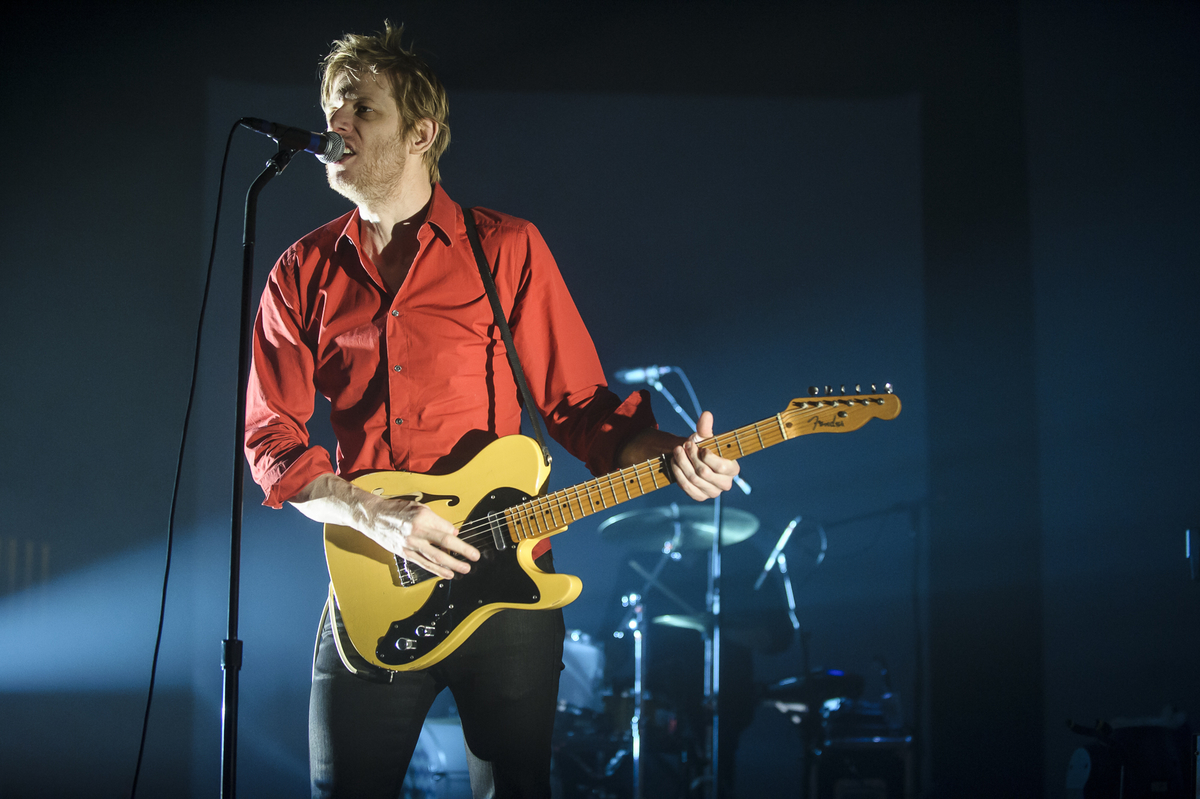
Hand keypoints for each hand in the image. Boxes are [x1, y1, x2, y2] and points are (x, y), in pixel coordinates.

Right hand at [290, 473, 479, 579]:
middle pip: (445, 543)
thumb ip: (435, 520)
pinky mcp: (404, 553)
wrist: (372, 516)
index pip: (445, 528)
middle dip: (462, 552)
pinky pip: (423, 563)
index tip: (462, 538)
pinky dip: (436, 569)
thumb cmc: (396, 510)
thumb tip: (451, 532)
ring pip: (435, 557)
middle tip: (475, 557)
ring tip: (464, 569)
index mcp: (422, 517)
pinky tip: (447, 573)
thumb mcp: (418, 507)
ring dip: (452, 564)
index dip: (456, 535)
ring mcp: (410, 544)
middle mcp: (417, 531)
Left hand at [669, 411, 739, 500]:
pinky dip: (679, 475)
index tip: (696, 444)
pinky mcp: (700, 497)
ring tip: (677, 452)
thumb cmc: (702, 447)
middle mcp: (726, 483)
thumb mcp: (704, 437)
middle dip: (691, 458)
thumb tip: (706, 414)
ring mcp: (713, 493)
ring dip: (682, 464)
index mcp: (733, 469)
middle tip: (683, 446)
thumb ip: (706, 428)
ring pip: (694, 480)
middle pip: (704, 473)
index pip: (721, 466)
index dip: (706, 456)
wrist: (692, 460)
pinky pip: (687, 488)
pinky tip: (675, 464)